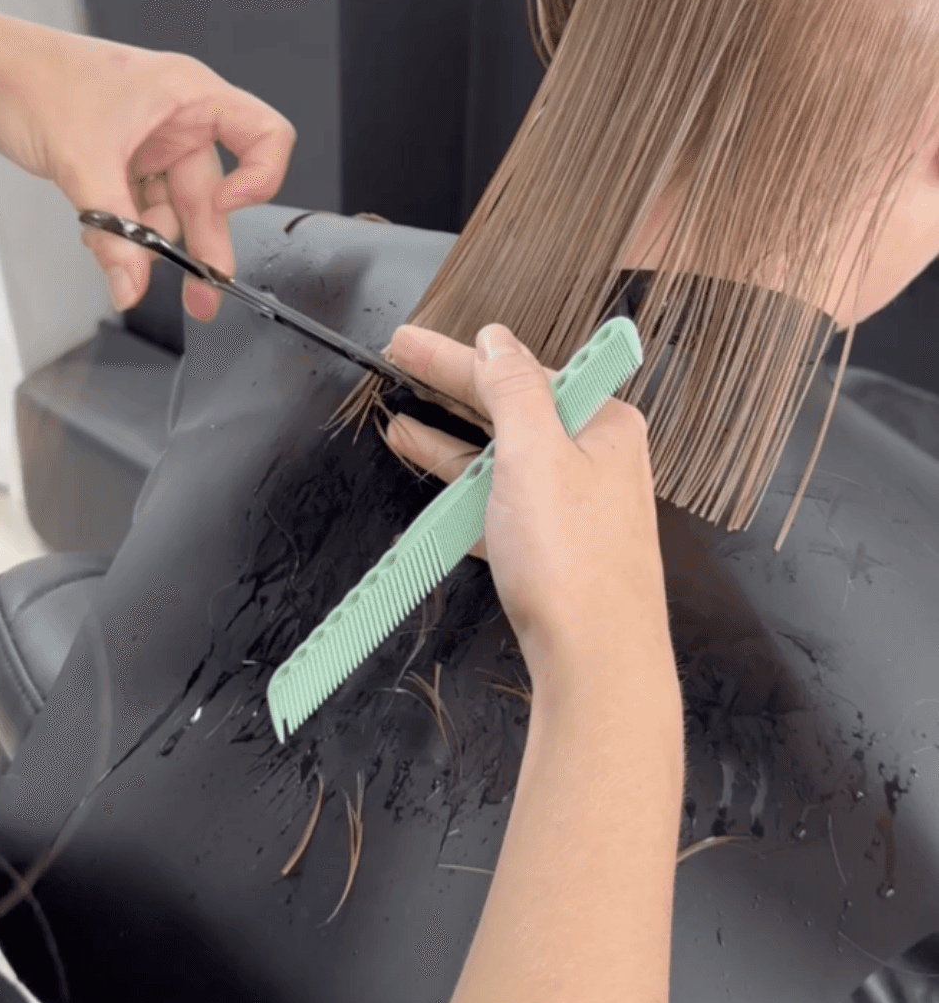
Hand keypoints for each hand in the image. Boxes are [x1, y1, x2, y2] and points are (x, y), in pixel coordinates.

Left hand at [0, 4, 295, 319]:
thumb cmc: (32, 78)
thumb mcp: (83, 162)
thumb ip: (116, 233)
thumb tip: (132, 285)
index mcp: (189, 94)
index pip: (264, 135)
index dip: (260, 180)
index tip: (226, 211)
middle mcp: (178, 116)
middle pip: (210, 191)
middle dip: (201, 244)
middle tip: (201, 295)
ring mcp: (150, 139)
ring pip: (170, 208)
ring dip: (147, 242)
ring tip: (119, 262)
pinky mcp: (123, 158)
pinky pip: (139, 209)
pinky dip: (122, 232)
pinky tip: (101, 241)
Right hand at [384, 321, 673, 689]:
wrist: (595, 661)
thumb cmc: (575, 564)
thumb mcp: (534, 453)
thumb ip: (513, 389)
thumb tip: (499, 341)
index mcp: (603, 425)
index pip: (520, 373)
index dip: (458, 356)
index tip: (409, 342)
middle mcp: (595, 461)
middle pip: (510, 412)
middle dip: (450, 392)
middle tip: (399, 363)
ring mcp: (575, 507)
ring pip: (502, 461)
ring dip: (448, 444)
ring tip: (400, 427)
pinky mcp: (554, 549)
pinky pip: (501, 507)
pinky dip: (463, 495)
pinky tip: (433, 488)